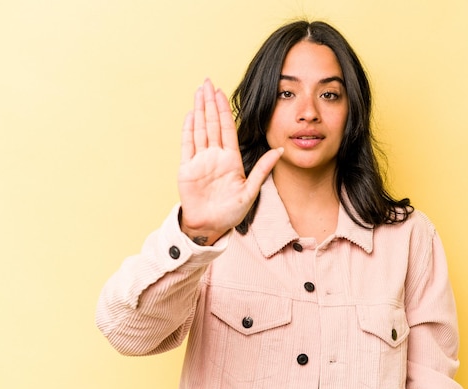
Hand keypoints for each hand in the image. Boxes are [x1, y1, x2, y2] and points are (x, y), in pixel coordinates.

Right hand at [177, 79, 281, 244]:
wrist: (210, 226)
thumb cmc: (231, 212)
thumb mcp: (251, 191)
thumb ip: (263, 169)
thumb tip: (280, 150)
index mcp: (231, 159)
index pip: (228, 128)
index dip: (225, 110)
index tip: (222, 93)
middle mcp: (215, 156)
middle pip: (212, 123)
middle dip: (210, 103)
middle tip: (207, 82)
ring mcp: (200, 161)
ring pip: (199, 129)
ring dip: (199, 110)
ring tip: (198, 92)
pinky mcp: (187, 169)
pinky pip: (187, 145)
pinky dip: (188, 129)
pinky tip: (190, 114)